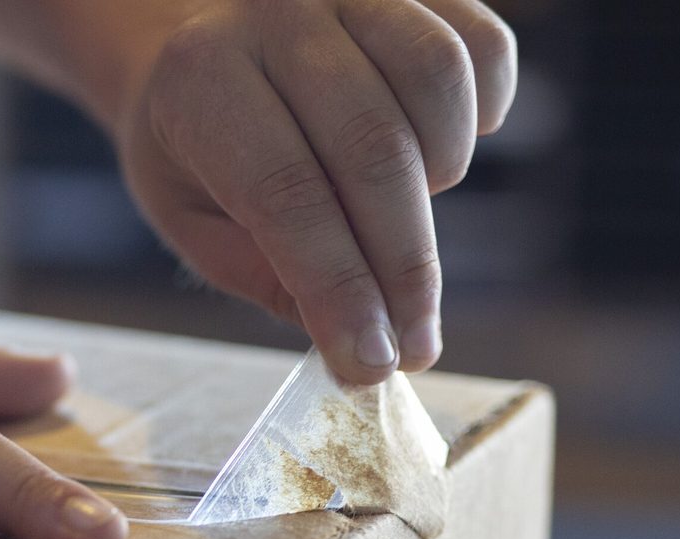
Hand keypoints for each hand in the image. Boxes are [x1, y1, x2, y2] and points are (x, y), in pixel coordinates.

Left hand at [103, 0, 515, 382]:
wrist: (196, 58)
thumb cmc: (198, 156)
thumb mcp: (198, 227)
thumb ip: (273, 279)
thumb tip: (362, 347)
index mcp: (200, 80)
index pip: (287, 194)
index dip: (340, 288)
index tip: (371, 363)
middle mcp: (275, 13)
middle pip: (372, 149)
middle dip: (403, 268)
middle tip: (414, 345)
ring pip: (436, 84)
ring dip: (441, 177)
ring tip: (402, 220)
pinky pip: (483, 48)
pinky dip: (481, 116)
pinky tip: (438, 158)